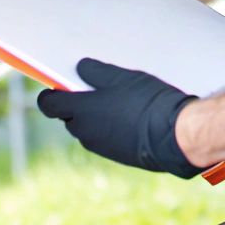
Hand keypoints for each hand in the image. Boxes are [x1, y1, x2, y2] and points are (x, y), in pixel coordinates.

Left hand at [37, 59, 202, 177]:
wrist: (175, 135)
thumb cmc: (148, 103)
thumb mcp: (121, 78)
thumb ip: (96, 72)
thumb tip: (81, 68)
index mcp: (80, 111)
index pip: (49, 105)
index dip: (50, 94)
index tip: (57, 86)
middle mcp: (85, 132)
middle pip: (69, 118)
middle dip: (76, 105)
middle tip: (95, 91)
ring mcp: (101, 147)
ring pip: (88, 129)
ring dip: (95, 118)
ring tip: (118, 103)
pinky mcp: (117, 156)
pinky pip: (105, 139)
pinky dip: (110, 129)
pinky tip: (130, 119)